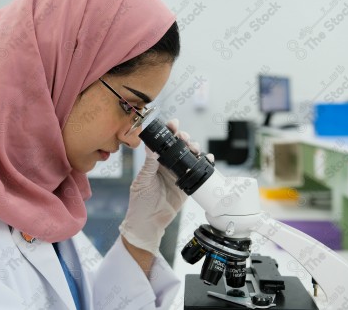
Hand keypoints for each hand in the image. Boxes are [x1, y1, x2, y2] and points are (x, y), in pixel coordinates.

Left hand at [119, 119, 213, 255]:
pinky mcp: (188, 185)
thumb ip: (149, 165)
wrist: (149, 223)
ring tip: (195, 148)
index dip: (169, 131)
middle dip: (184, 138)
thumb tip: (152, 148)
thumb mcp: (143, 181)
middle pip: (179, 146)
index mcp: (155, 162)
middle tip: (185, 138)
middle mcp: (168, 166)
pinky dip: (205, 163)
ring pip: (190, 156)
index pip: (163, 142)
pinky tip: (207, 158)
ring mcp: (178, 174)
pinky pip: (198, 171)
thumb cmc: (140, 202)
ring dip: (195, 148)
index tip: (174, 124)